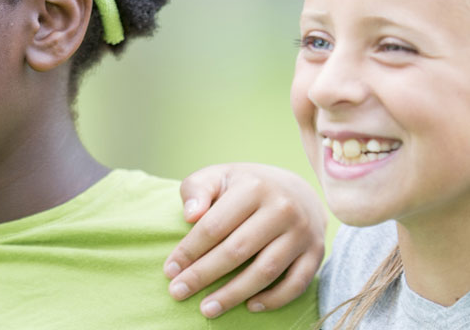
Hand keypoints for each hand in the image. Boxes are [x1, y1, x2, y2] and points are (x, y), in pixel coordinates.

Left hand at [163, 163, 325, 317]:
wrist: (295, 188)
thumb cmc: (244, 185)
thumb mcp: (217, 176)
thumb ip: (197, 190)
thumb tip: (189, 215)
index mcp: (253, 187)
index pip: (215, 225)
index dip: (189, 250)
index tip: (169, 270)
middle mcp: (282, 209)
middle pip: (237, 251)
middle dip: (203, 275)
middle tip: (178, 293)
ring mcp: (302, 232)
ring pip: (265, 271)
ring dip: (234, 294)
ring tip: (207, 309)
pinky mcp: (316, 252)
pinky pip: (296, 283)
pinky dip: (273, 299)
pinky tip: (249, 306)